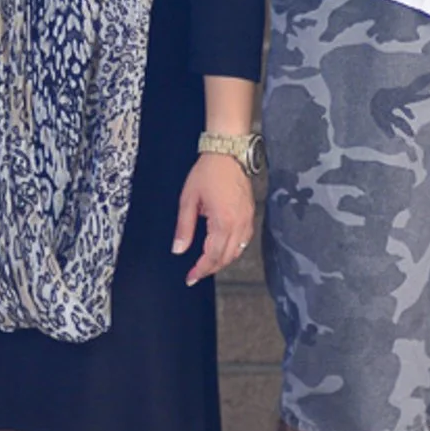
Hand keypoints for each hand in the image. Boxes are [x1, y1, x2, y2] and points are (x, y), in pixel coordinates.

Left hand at [174, 153, 255, 284]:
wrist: (228, 153)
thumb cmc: (207, 172)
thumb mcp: (188, 199)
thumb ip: (184, 227)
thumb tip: (178, 250)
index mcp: (222, 222)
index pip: (212, 256)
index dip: (200, 270)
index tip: (190, 277)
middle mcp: (238, 224)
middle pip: (226, 258)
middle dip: (211, 268)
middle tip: (196, 273)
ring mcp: (247, 220)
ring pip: (237, 251)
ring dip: (222, 261)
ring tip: (207, 264)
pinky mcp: (251, 214)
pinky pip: (244, 241)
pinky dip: (234, 250)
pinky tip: (224, 249)